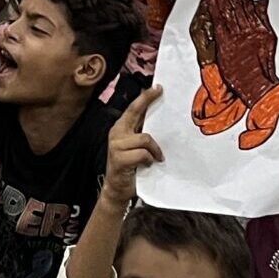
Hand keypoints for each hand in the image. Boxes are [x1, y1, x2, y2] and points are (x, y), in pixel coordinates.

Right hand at [101, 86, 160, 205]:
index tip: (158, 88)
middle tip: (159, 91)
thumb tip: (162, 121)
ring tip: (155, 158)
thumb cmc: (131, 168)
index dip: (145, 97)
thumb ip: (144, 134)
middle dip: (147, 100)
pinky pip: (142, 154)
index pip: (133, 108)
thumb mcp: (137, 148)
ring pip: (144, 138)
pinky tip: (147, 165)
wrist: (118, 189)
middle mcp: (116, 133)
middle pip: (135, 112)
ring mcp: (116, 145)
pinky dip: (148, 159)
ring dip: (154, 150)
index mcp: (121, 129)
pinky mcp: (119, 158)